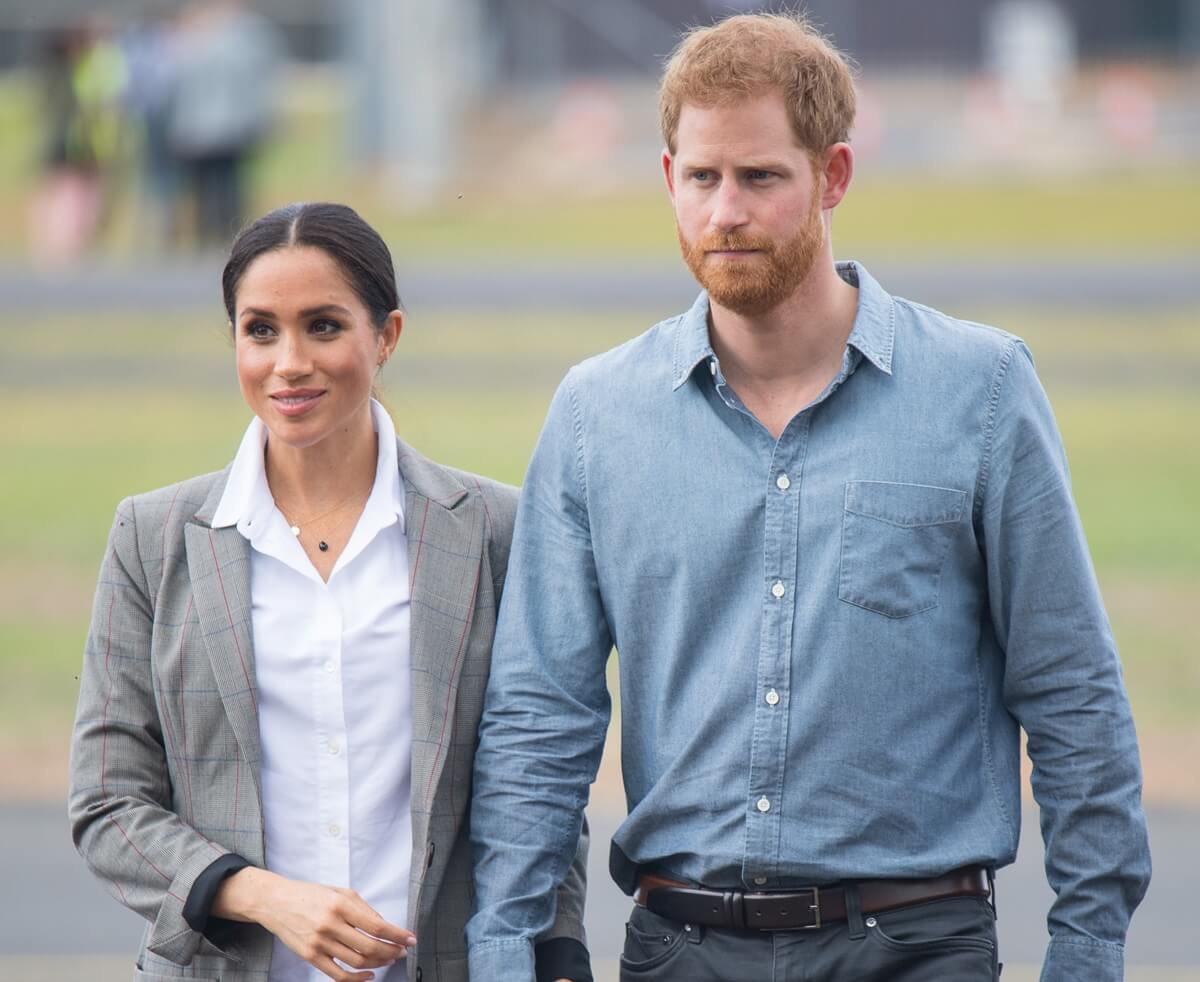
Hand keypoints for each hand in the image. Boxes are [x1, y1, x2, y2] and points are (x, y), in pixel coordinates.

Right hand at [213, 868, 414, 980]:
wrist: (275, 902)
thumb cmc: (310, 895)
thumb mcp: (340, 891)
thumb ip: (362, 907)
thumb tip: (384, 925)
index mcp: (341, 904)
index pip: (376, 925)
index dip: (397, 935)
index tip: (410, 939)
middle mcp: (330, 924)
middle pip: (369, 946)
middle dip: (391, 951)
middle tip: (401, 951)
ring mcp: (319, 943)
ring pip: (357, 961)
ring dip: (378, 963)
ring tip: (388, 959)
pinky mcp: (310, 957)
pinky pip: (338, 974)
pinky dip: (357, 979)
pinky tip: (369, 974)